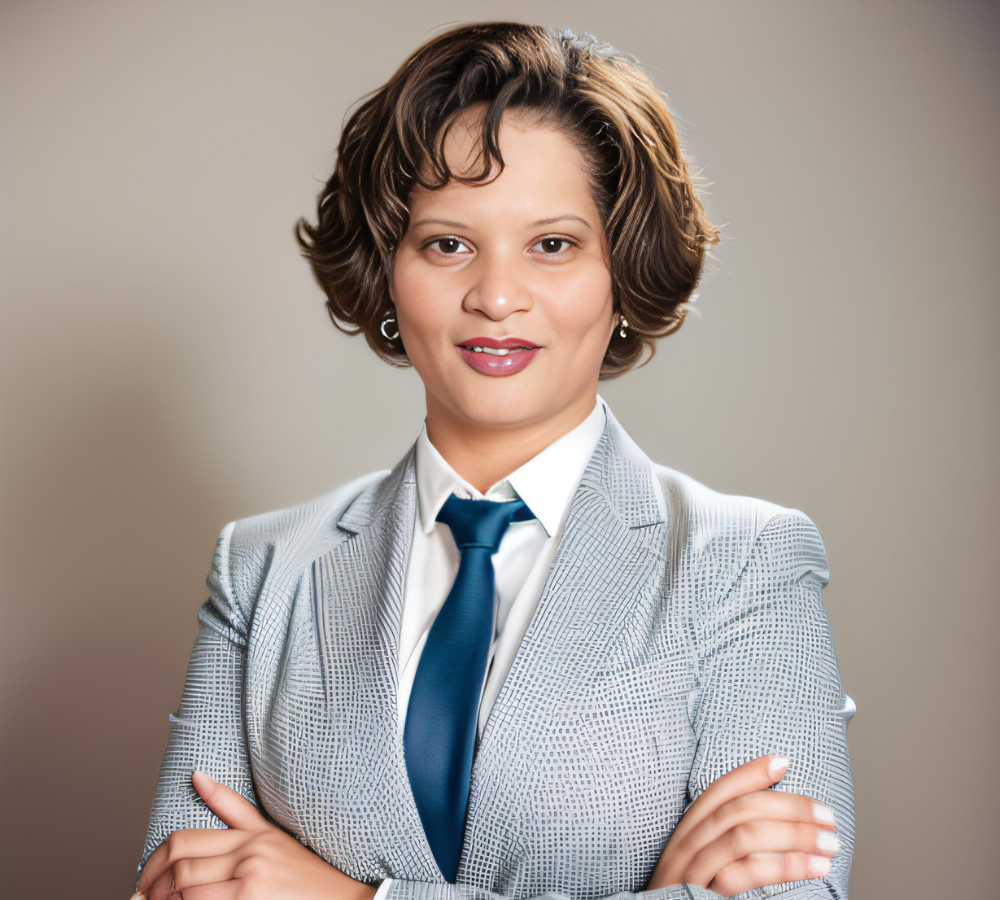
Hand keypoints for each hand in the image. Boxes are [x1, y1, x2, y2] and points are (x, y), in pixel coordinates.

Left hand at [136, 770, 377, 899]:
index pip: (183, 842)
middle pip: (182, 870)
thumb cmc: (304, 872)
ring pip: (188, 894)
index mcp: (250, 836)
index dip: (153, 864)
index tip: (144, 881)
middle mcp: (250, 856)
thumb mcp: (269, 833)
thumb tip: (196, 775)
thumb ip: (231, 806)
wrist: (343, 898)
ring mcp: (251, 884)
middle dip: (153, 890)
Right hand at [646, 755, 839, 896]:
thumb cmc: (695, 899)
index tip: (784, 762)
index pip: (718, 792)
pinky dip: (783, 866)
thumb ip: (729, 843)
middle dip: (788, 807)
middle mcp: (685, 847)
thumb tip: (779, 821)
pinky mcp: (701, 896)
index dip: (749, 774)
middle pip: (738, 810)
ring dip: (793, 835)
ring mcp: (691, 871)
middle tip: (828, 816)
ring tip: (829, 844)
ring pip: (743, 836)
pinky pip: (744, 873)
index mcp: (687, 834)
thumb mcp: (705, 868)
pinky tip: (812, 868)